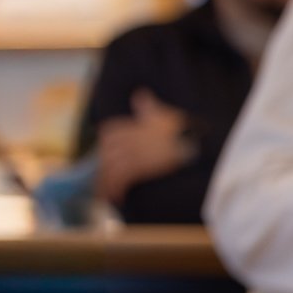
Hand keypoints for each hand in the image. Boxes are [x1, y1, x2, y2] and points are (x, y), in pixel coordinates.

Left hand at [95, 89, 193, 204]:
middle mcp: (127, 140)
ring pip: (110, 169)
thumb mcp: (162, 114)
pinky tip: (116, 199)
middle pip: (105, 155)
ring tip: (104, 195)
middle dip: (102, 167)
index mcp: (131, 126)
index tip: (104, 154)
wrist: (193, 142)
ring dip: (105, 183)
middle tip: (99, 180)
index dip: (105, 144)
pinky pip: (120, 180)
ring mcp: (131, 155)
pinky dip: (116, 190)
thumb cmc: (180, 129)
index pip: (108, 133)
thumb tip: (140, 92)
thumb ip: (147, 105)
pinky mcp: (137, 169)